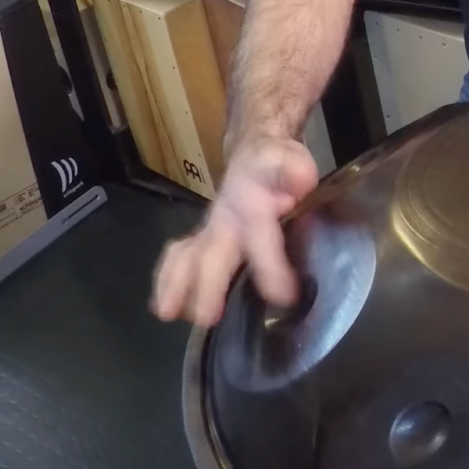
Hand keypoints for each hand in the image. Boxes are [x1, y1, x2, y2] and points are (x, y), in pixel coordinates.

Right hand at [151, 136, 319, 326]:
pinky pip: (178, 258)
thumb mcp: (291, 160)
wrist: (255, 151)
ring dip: (175, 284)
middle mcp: (224, 219)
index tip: (283, 297)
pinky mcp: (202, 239)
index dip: (269, 267)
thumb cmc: (277, 163)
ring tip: (168, 313)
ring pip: (184, 256)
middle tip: (205, 317)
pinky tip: (168, 307)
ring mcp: (209, 229)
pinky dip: (167, 281)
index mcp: (252, 203)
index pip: (259, 235)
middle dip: (207, 285)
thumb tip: (301, 179)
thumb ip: (295, 170)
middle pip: (210, 252)